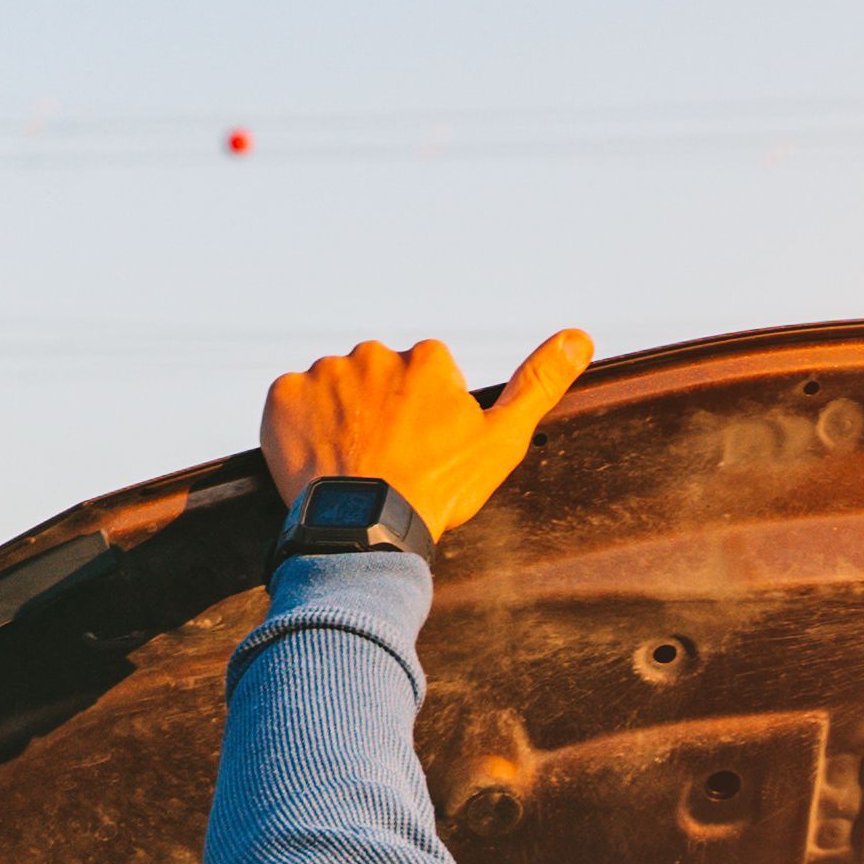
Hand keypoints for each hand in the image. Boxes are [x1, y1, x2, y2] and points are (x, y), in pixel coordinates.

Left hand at [258, 329, 594, 540]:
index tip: (422, 456)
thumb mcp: (501, 441)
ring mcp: (325, 372)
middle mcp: (374, 353)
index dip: (424, 421)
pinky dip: (298, 427)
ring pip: (335, 392)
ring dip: (340, 420)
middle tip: (384, 465)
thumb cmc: (438, 489)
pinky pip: (289, 402)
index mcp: (427, 358)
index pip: (424, 380)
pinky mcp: (282, 395)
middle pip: (378, 381)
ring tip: (350, 468)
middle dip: (380, 415)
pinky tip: (316, 460)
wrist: (367, 528)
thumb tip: (580, 336)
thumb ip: (539, 384)